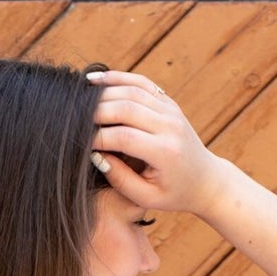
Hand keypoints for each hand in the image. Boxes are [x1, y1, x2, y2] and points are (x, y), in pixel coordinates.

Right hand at [88, 70, 223, 216]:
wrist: (205, 180)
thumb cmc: (172, 193)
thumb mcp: (146, 197)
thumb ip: (119, 178)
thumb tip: (95, 154)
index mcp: (165, 152)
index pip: (124, 137)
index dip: (97, 138)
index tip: (78, 143)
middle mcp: (170, 126)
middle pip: (126, 108)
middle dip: (94, 112)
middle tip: (71, 119)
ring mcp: (171, 110)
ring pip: (131, 90)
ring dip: (102, 93)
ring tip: (77, 98)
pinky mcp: (168, 102)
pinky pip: (140, 83)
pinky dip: (117, 78)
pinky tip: (95, 81)